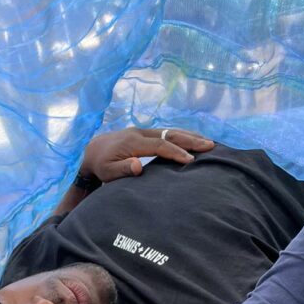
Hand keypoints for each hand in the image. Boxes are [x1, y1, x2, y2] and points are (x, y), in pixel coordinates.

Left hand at [80, 127, 213, 182]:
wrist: (93, 151)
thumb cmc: (101, 166)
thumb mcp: (107, 172)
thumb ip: (122, 170)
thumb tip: (138, 166)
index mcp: (133, 142)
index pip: (159, 146)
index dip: (175, 152)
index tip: (190, 160)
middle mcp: (140, 132)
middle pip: (170, 134)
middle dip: (190, 140)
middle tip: (210, 145)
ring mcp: (144, 131)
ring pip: (171, 131)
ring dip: (190, 135)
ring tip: (208, 141)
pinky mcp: (146, 133)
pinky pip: (167, 132)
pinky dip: (182, 135)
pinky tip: (194, 139)